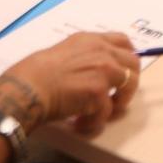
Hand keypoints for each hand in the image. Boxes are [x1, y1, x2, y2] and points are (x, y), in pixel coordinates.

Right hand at [0, 32, 140, 134]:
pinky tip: (80, 123)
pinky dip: (95, 122)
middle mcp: (102, 51)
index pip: (124, 42)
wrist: (29, 87)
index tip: (125, 70)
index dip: (128, 57)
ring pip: (129, 88)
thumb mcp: (66, 52)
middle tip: (116, 98)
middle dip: (129, 83)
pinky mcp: (99, 92)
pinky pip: (108, 112)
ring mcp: (104, 70)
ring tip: (98, 113)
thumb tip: (96, 71)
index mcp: (92, 40)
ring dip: (116, 104)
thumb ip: (86, 56)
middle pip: (134, 64)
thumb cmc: (37, 73)